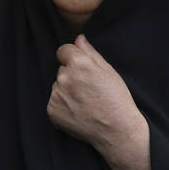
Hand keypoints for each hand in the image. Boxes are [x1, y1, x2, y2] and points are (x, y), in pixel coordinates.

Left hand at [48, 35, 152, 169]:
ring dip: (67, 91)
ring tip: (86, 103)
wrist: (116, 130)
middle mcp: (64, 77)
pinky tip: (79, 112)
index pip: (63, 50)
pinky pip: (54, 102)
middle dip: (72, 76)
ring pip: (58, 86)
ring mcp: (56, 95)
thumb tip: (78, 38)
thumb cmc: (117, 99)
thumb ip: (90, 53)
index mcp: (78, 63)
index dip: (73, 58)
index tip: (82, 69)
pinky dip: (63, 106)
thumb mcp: (108, 71)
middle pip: (62, 70)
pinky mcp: (52, 110)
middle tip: (90, 91)